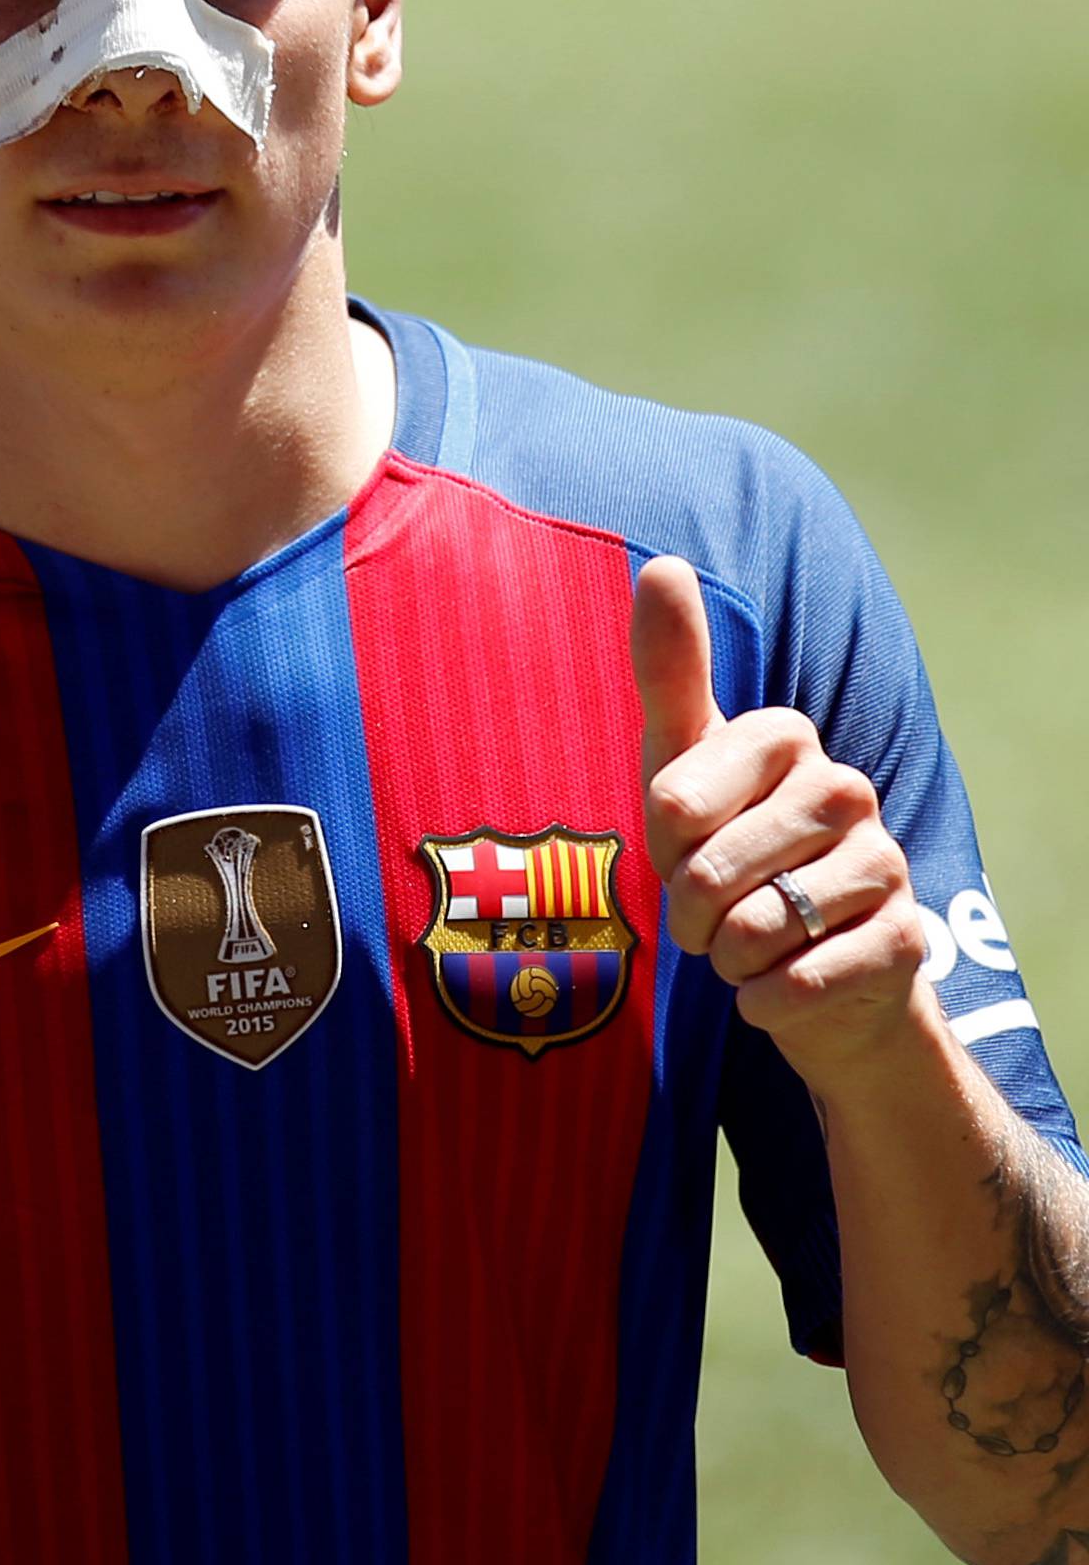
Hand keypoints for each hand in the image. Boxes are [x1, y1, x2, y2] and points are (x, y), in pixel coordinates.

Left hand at [631, 557, 926, 1081]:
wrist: (812, 977)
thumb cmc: (730, 857)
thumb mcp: (681, 766)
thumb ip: (672, 670)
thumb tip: (664, 563)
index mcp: (787, 738)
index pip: (671, 804)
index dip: (660, 848)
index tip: (682, 850)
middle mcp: (846, 788)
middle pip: (708, 872)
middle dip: (690, 914)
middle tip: (713, 914)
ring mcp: (885, 863)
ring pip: (754, 930)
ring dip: (729, 959)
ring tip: (749, 946)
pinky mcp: (905, 942)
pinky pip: (801, 983)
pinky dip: (768, 1001)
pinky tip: (780, 988)